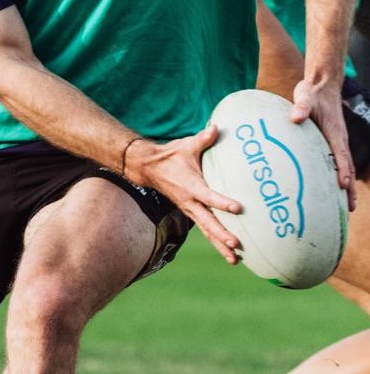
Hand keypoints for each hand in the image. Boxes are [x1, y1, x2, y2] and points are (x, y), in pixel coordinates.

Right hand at [126, 126, 241, 262]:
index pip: (208, 196)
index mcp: (191, 186)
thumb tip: (216, 127)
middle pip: (207, 222)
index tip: (238, 208)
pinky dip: (216, 242)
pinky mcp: (191, 213)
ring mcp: (190, 210)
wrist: (150, 169)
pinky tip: (229, 253)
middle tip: (236, 245)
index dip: (222, 202)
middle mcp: (190, 202)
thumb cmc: (171, 155)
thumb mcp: (186, 145)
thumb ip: (203, 139)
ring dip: (220, 245)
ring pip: (206, 231)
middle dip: (221, 234)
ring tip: (235, 260)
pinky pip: (205, 230)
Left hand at [291, 79, 355, 210]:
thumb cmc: (313, 92)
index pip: (340, 154)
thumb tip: (296, 118)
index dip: (342, 170)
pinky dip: (341, 174)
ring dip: (348, 185)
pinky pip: (339, 160)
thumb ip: (301, 107)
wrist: (323, 84)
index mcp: (334, 132)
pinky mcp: (332, 140)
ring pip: (345, 166)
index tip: (343, 186)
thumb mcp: (305, 96)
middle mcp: (339, 138)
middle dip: (349, 187)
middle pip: (347, 166)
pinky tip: (336, 186)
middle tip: (350, 208)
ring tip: (348, 205)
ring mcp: (337, 140)